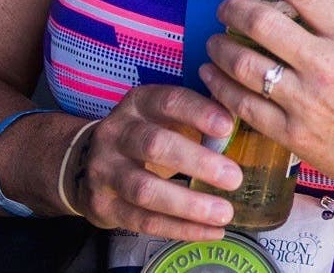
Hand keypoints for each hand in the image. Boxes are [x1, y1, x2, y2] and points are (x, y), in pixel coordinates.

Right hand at [75, 85, 239, 240]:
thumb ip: (198, 116)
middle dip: (197, 162)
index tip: (228, 127)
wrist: (86, 161)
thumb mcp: (164, 115)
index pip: (168, 101)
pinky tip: (209, 231)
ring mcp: (105, 171)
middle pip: (155, 145)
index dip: (198, 113)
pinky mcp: (102, 206)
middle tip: (234, 177)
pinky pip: (143, 221)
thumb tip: (247, 119)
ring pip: (145, 189)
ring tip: (224, 213)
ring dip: (188, 204)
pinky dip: (179, 229)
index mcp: (138, 104)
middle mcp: (116, 134)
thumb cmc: (145, 134)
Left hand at [200, 0, 333, 209]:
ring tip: (215, 42)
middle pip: (262, 24)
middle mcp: (326, 65)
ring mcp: (306, 101)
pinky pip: (243, 105)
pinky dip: (221, 86)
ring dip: (220, 48)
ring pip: (244, 65)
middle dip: (234, 9)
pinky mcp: (291, 134)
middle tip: (225, 8)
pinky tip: (213, 76)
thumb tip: (293, 9)